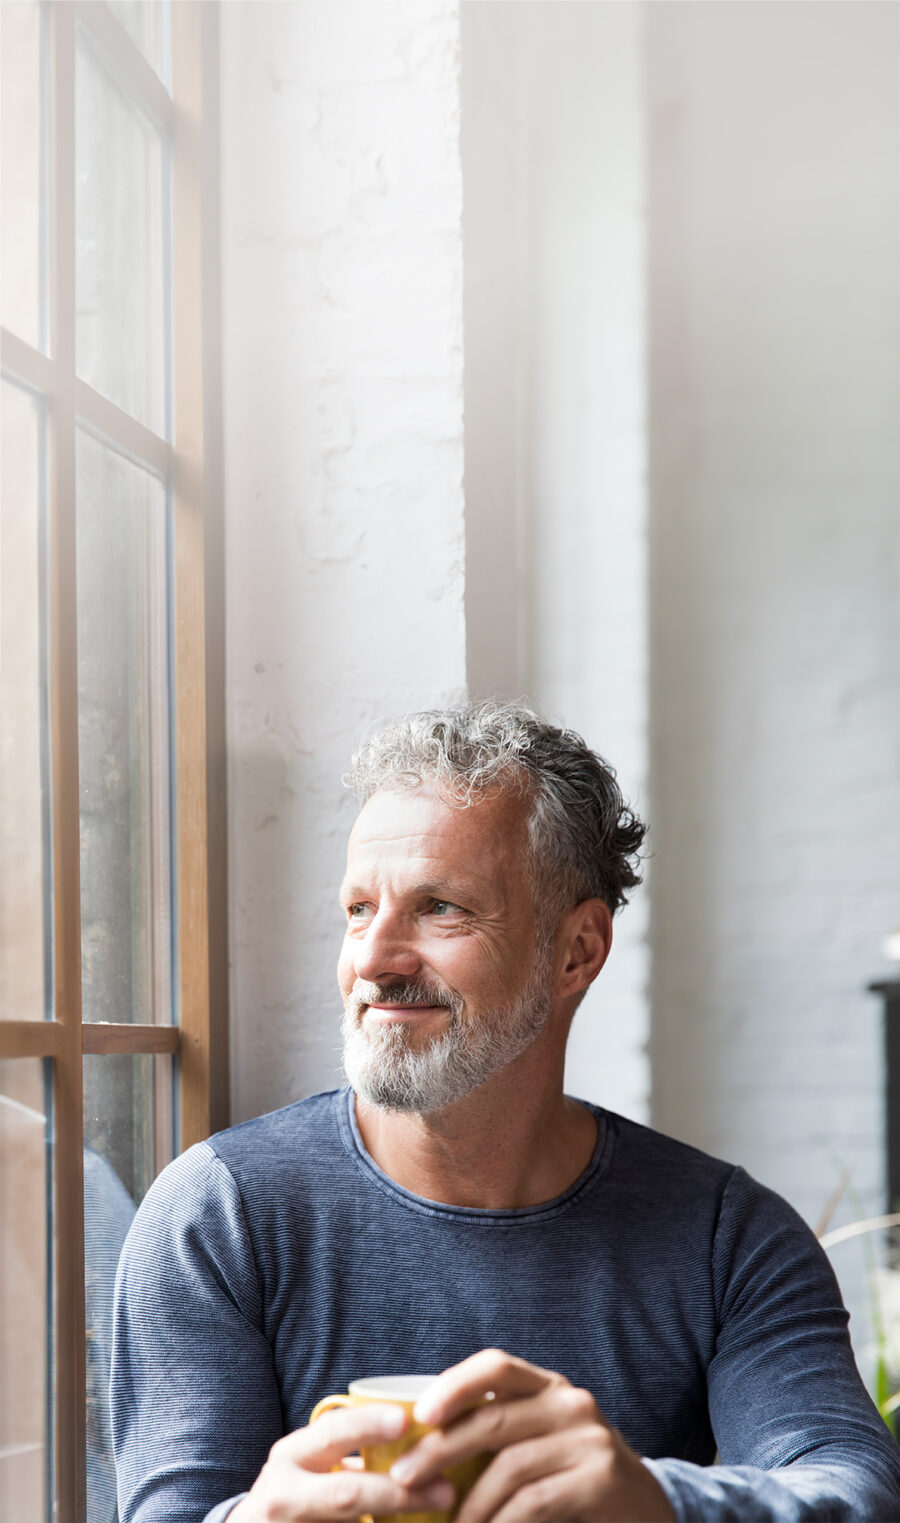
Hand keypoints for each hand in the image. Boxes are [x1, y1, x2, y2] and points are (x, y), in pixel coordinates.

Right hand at [229, 1402, 455, 1521]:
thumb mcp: (310, 1464)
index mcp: (293, 1455)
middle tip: (445, 1490)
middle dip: (397, 1493)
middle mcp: (284, 1494)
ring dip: (397, 1522)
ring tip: (440, 1513)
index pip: (333, 1433)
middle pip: (346, 1494)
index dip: (368, 1426)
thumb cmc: (296, 1491)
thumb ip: (350, 1450)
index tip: (405, 1420)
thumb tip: (423, 1436)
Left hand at [388, 1349, 675, 1522]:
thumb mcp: (539, 1443)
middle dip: (439, 1450)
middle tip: (403, 1478)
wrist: (646, 1509)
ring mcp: (589, 1439)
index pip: (496, 1365)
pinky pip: (533, 1501)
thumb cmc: (574, 1477)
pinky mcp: (600, 1479)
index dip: (454, 1384)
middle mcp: (571, 1403)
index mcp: (549, 1386)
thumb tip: (421, 1448)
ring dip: (467, 1503)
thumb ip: (498, 1434)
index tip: (419, 1414)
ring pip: (508, 1466)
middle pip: (493, 1418)